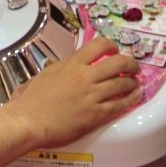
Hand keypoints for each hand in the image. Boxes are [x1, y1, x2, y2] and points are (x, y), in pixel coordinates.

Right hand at [6, 37, 140, 148]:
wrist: (29, 121)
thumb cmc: (33, 99)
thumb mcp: (48, 73)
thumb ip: (65, 66)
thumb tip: (74, 64)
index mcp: (73, 63)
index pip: (100, 45)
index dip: (112, 46)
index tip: (115, 51)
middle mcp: (85, 76)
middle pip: (117, 63)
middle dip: (130, 63)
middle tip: (133, 67)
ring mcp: (91, 95)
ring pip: (121, 84)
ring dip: (132, 82)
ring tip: (135, 83)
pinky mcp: (95, 115)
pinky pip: (119, 105)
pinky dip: (130, 99)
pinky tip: (135, 97)